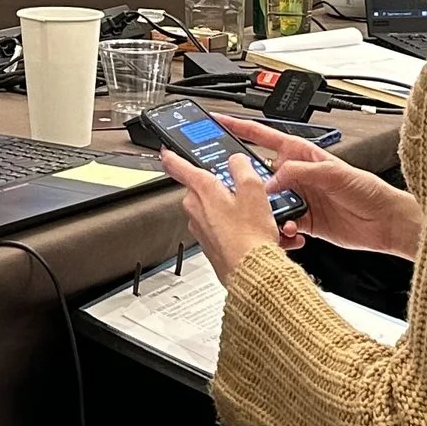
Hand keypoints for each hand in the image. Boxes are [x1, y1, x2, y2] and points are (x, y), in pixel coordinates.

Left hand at [157, 142, 282, 282]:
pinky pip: (222, 228)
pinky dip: (239, 228)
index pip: (179, 166)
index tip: (166, 151)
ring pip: (216, 209)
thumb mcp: (253, 190)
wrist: (252, 274)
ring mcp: (200, 228)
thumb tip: (235, 161)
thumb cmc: (250, 237)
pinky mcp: (209, 244)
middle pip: (205, 188)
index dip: (172, 155)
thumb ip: (242, 167)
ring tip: (260, 217)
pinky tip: (258, 232)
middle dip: (223, 188)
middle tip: (245, 191)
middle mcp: (195, 209)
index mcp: (203, 190)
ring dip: (236, 210)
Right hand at [221, 117, 423, 258]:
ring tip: (269, 215)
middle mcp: (296, 175)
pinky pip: (280, 223)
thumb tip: (271, 181)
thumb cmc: (368, 190)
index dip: (239, 128)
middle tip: (233, 186)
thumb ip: (299, 173)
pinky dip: (280, 229)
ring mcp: (298, 198)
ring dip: (264, 210)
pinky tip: (289, 231)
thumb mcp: (332, 173)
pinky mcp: (303, 220)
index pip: (263, 137)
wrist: (386, 222)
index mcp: (301, 154)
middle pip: (259, 173)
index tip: (217, 123)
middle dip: (245, 180)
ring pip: (266, 202)